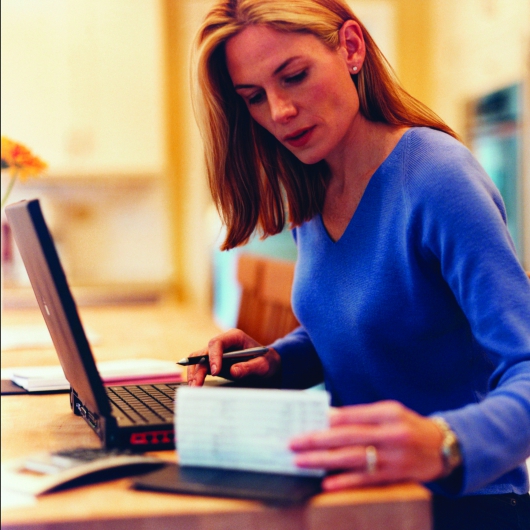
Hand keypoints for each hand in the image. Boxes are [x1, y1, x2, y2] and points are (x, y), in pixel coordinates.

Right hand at [186, 328, 280, 385]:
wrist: (267, 364)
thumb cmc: (266, 361)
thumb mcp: (263, 365)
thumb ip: (249, 367)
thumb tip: (233, 371)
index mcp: (235, 337)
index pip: (217, 343)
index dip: (213, 356)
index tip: (215, 372)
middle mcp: (223, 342)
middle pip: (204, 352)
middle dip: (198, 368)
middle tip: (197, 384)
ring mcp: (217, 352)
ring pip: (198, 359)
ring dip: (194, 372)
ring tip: (194, 387)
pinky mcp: (214, 362)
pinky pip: (200, 366)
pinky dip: (196, 375)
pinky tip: (195, 386)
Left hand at [289, 400, 444, 490]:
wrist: (443, 448)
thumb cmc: (408, 426)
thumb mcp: (389, 411)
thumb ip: (362, 414)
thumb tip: (329, 417)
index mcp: (387, 413)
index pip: (353, 415)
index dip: (329, 419)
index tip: (307, 421)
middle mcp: (391, 434)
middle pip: (348, 437)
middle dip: (318, 440)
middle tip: (294, 442)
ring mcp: (393, 457)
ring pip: (352, 459)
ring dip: (323, 460)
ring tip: (302, 461)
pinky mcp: (395, 476)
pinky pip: (366, 480)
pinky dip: (345, 481)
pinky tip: (327, 483)